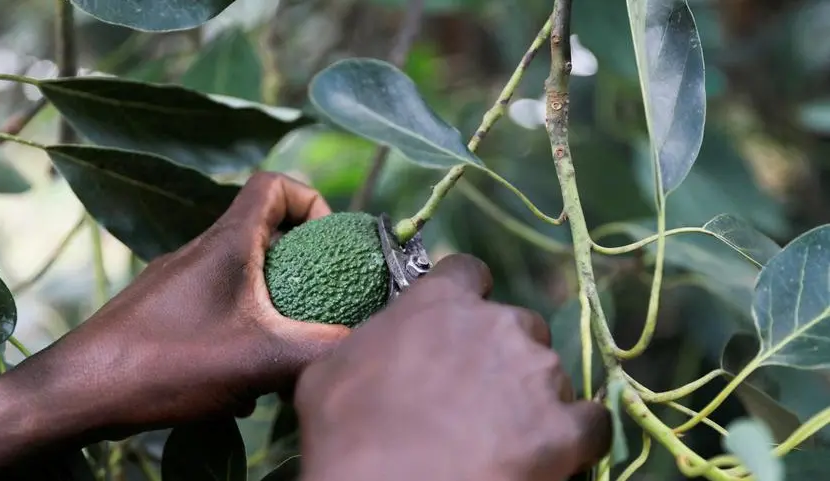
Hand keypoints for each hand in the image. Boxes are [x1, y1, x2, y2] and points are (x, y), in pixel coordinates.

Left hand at [37, 172, 351, 432]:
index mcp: (227, 243)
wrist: (78, 392)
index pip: (274, 185)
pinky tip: (237, 382)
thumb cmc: (166, 362)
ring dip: (269, 311)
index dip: (311, 201)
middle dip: (299, 271)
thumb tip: (359, 342)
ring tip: (277, 354)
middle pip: (263, 235)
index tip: (327, 244)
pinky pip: (217, 309)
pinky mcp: (163, 313)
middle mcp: (201, 253)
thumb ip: (318, 349)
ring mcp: (178, 283)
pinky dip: (239, 335)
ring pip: (241, 280)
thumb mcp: (259, 359)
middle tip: (315, 307)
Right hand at [294, 254, 611, 480]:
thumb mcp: (329, 372)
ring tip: (503, 434)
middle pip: (517, 324)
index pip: (467, 272)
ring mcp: (538, 375)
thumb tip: (373, 344)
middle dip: (501, 354)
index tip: (457, 326)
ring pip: (550, 372)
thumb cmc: (347, 434)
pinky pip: (591, 423)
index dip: (465, 298)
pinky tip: (554, 454)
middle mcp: (499, 324)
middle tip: (474, 395)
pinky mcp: (567, 428)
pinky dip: (576, 436)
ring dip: (532, 396)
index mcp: (442, 302)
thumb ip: (366, 342)